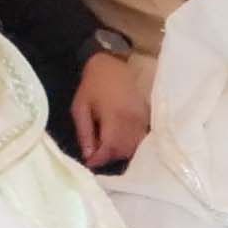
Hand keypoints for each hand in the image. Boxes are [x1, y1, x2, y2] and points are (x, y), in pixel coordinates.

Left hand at [71, 52, 149, 167]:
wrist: (111, 64)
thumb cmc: (92, 85)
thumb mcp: (80, 108)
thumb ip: (84, 133)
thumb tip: (88, 156)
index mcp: (114, 117)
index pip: (110, 148)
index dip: (99, 159)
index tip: (89, 163)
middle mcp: (132, 120)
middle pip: (124, 151)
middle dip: (109, 156)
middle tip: (96, 153)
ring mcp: (142, 119)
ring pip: (134, 147)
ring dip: (120, 151)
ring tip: (106, 146)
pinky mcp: (147, 116)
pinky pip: (141, 138)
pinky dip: (130, 144)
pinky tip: (119, 139)